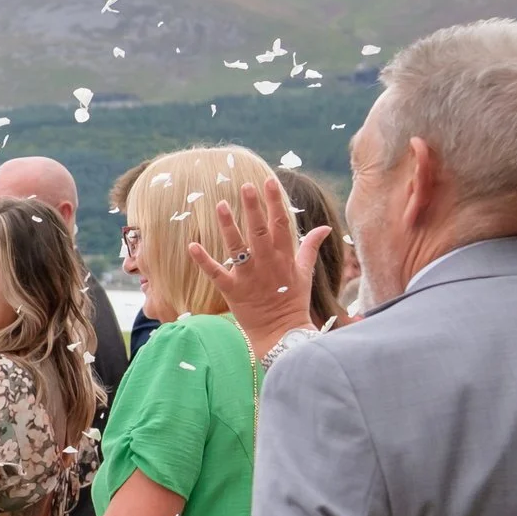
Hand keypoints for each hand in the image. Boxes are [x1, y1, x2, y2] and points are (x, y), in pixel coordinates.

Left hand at [186, 174, 330, 359]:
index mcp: (284, 257)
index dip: (274, 202)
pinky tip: (192, 245)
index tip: (268, 181)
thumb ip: (310, 247)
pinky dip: (204, 260)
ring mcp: (249, 277)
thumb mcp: (305, 272)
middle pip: (259, 230)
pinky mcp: (232, 291)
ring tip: (219, 205)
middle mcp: (267, 263)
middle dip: (252, 207)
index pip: (281, 224)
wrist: (281, 333)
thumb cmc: (292, 301)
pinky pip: (216, 273)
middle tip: (245, 186)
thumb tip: (324, 227)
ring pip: (237, 247)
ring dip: (228, 226)